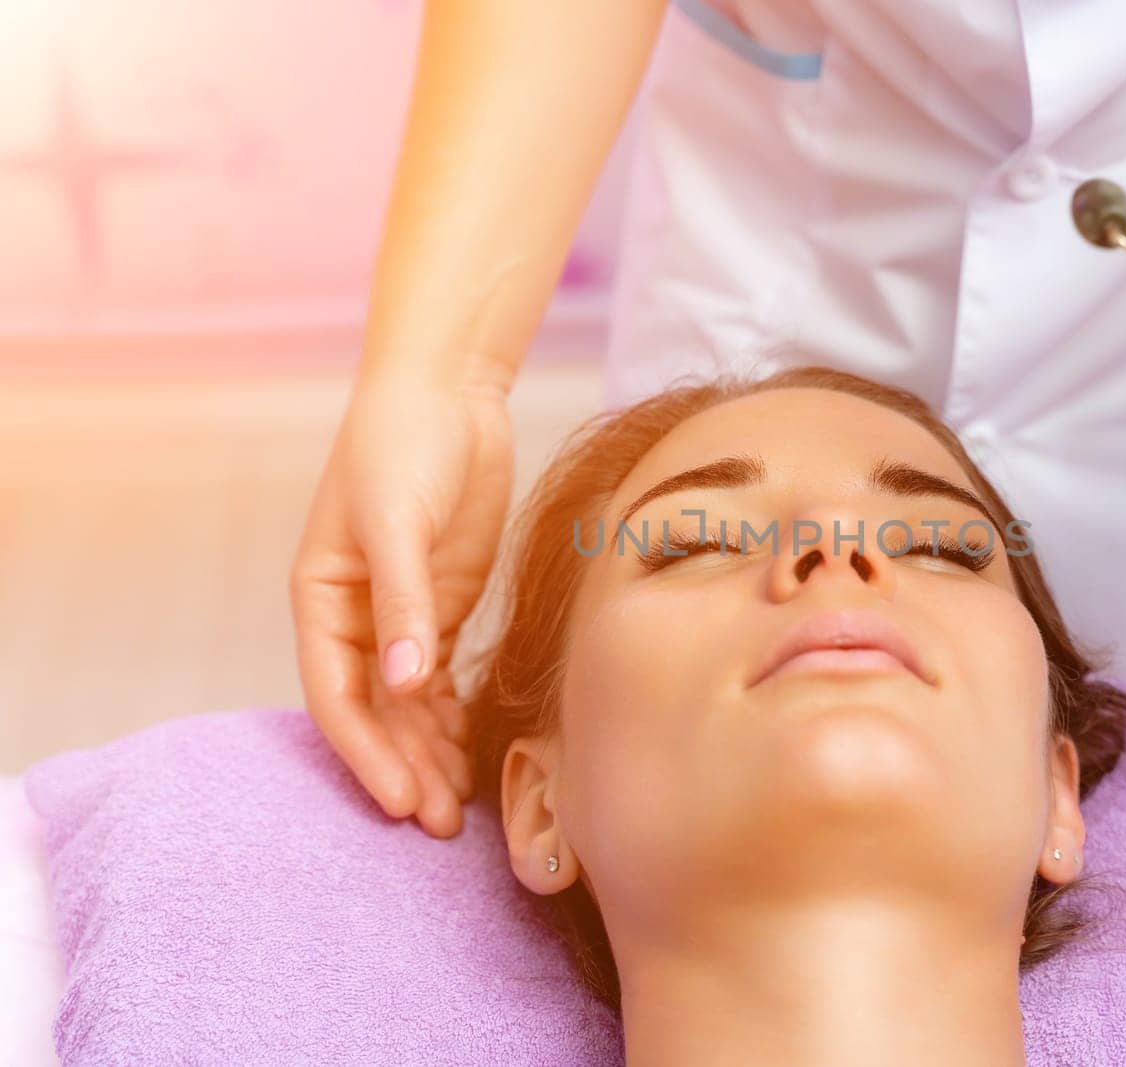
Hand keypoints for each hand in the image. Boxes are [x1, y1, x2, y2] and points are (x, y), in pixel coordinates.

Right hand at [289, 373, 513, 835]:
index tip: (403, 802)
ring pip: (410, 704)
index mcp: (321, 599)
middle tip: (443, 826)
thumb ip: (405, 601)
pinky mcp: (444, 602)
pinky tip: (474, 751)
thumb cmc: (405, 444)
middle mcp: (356, 616)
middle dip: (405, 768)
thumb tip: (406, 685)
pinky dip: (454, 716)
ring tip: (462, 808)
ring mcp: (402, 612)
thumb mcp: (398, 520)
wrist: (449, 392)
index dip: (367, 753)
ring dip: (431, 753)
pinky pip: (441, 677)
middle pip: (375, 712)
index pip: (337, 696)